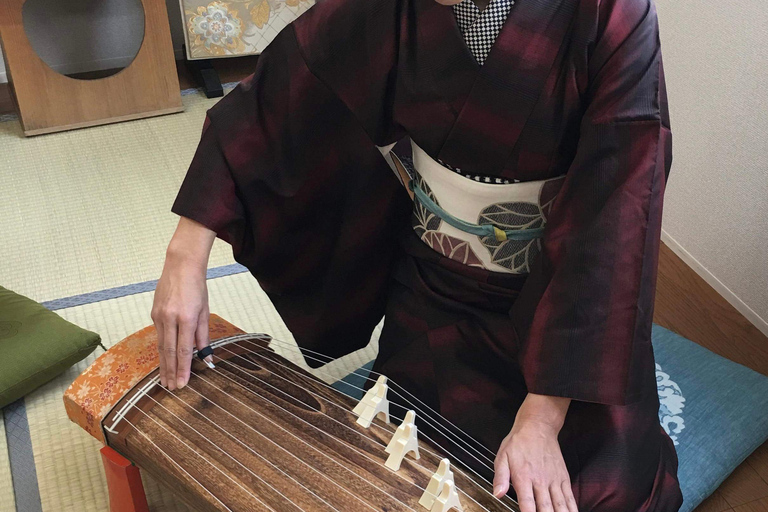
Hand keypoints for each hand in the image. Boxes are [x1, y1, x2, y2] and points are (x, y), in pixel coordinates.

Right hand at [151, 217, 215, 389]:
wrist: (180, 266)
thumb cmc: (197, 288)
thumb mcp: (205, 311)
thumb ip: (203, 335)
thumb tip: (206, 356)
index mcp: (186, 318)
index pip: (184, 350)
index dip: (183, 369)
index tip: (183, 384)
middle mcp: (170, 318)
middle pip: (169, 352)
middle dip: (171, 372)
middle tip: (172, 389)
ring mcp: (159, 316)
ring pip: (161, 346)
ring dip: (163, 365)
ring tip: (165, 380)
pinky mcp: (153, 313)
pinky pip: (159, 335)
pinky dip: (161, 350)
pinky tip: (163, 361)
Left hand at [493, 393, 577, 511]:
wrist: (538, 426)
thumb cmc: (518, 442)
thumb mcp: (502, 457)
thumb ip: (500, 477)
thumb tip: (497, 494)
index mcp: (524, 477)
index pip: (527, 504)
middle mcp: (540, 480)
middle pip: (546, 508)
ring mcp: (554, 480)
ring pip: (560, 505)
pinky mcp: (563, 477)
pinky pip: (570, 497)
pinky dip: (572, 508)